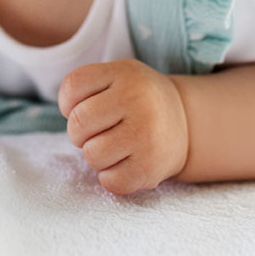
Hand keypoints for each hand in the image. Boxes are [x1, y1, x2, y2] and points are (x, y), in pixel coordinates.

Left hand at [57, 58, 188, 195]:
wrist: (187, 122)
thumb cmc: (136, 99)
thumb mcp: (117, 75)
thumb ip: (87, 85)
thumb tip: (68, 114)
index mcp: (123, 73)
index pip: (74, 85)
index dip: (67, 101)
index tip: (79, 107)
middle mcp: (137, 101)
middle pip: (78, 121)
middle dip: (78, 131)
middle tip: (94, 132)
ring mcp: (146, 135)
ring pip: (92, 154)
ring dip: (93, 155)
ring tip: (109, 147)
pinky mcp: (152, 167)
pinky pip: (111, 181)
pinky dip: (109, 177)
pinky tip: (122, 164)